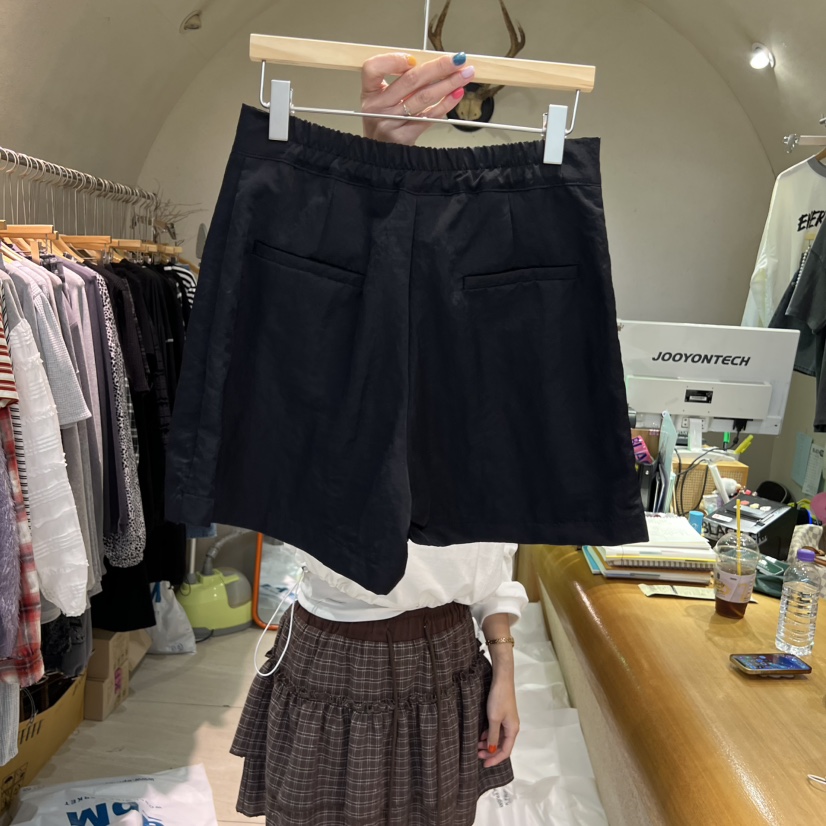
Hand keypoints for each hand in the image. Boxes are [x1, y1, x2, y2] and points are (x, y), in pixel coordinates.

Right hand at [361, 52, 475, 144]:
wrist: (381, 157)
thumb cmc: (384, 124)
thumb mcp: (381, 102)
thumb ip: (399, 83)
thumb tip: (433, 66)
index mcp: (369, 93)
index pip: (373, 68)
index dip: (393, 60)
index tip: (414, 59)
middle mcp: (377, 108)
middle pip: (409, 80)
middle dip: (437, 67)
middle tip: (457, 60)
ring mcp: (391, 123)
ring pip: (423, 97)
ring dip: (448, 84)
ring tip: (465, 75)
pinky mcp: (404, 136)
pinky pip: (429, 117)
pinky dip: (445, 104)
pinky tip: (457, 94)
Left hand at [478, 673, 519, 767]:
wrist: (502, 680)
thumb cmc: (498, 700)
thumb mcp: (494, 719)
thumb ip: (492, 736)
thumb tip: (492, 750)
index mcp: (512, 730)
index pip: (505, 751)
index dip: (495, 759)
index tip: (484, 765)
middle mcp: (512, 727)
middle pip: (502, 745)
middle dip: (490, 752)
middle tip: (477, 754)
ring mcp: (508, 721)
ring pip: (498, 738)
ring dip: (489, 743)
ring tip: (477, 745)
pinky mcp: (503, 715)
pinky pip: (497, 730)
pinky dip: (489, 735)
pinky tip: (481, 735)